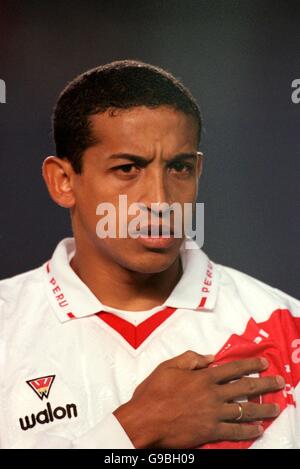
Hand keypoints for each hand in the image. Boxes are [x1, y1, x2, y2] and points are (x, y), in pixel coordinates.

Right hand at [113, 351, 283, 447]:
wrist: (145, 420)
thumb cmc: (153, 392)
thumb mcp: (168, 366)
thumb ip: (190, 359)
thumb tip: (209, 357)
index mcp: (203, 377)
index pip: (233, 368)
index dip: (251, 364)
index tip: (264, 363)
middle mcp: (213, 394)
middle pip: (245, 388)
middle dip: (265, 384)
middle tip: (279, 382)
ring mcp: (214, 414)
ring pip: (245, 410)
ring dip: (263, 409)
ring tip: (276, 408)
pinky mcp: (210, 431)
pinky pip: (235, 431)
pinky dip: (248, 431)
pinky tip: (258, 430)